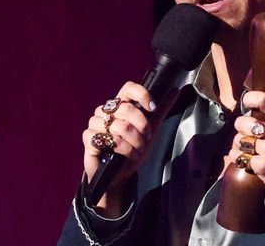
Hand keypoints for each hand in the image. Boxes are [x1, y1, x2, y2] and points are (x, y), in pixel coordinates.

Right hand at [82, 81, 161, 208]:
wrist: (119, 176)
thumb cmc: (132, 150)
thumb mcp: (151, 130)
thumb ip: (161, 110)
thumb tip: (176, 90)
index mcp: (120, 105)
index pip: (128, 88)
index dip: (142, 95)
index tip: (153, 108)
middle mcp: (106, 111)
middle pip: (127, 109)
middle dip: (142, 128)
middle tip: (145, 140)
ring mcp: (95, 123)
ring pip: (120, 125)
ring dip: (134, 142)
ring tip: (136, 151)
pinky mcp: (88, 137)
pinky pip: (108, 138)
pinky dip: (122, 149)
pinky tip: (124, 155)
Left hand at [225, 90, 264, 196]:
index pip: (264, 99)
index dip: (250, 98)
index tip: (247, 101)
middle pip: (243, 122)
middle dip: (242, 127)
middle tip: (248, 131)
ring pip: (239, 140)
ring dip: (240, 144)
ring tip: (249, 146)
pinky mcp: (263, 166)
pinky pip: (239, 157)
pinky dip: (240, 157)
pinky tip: (247, 157)